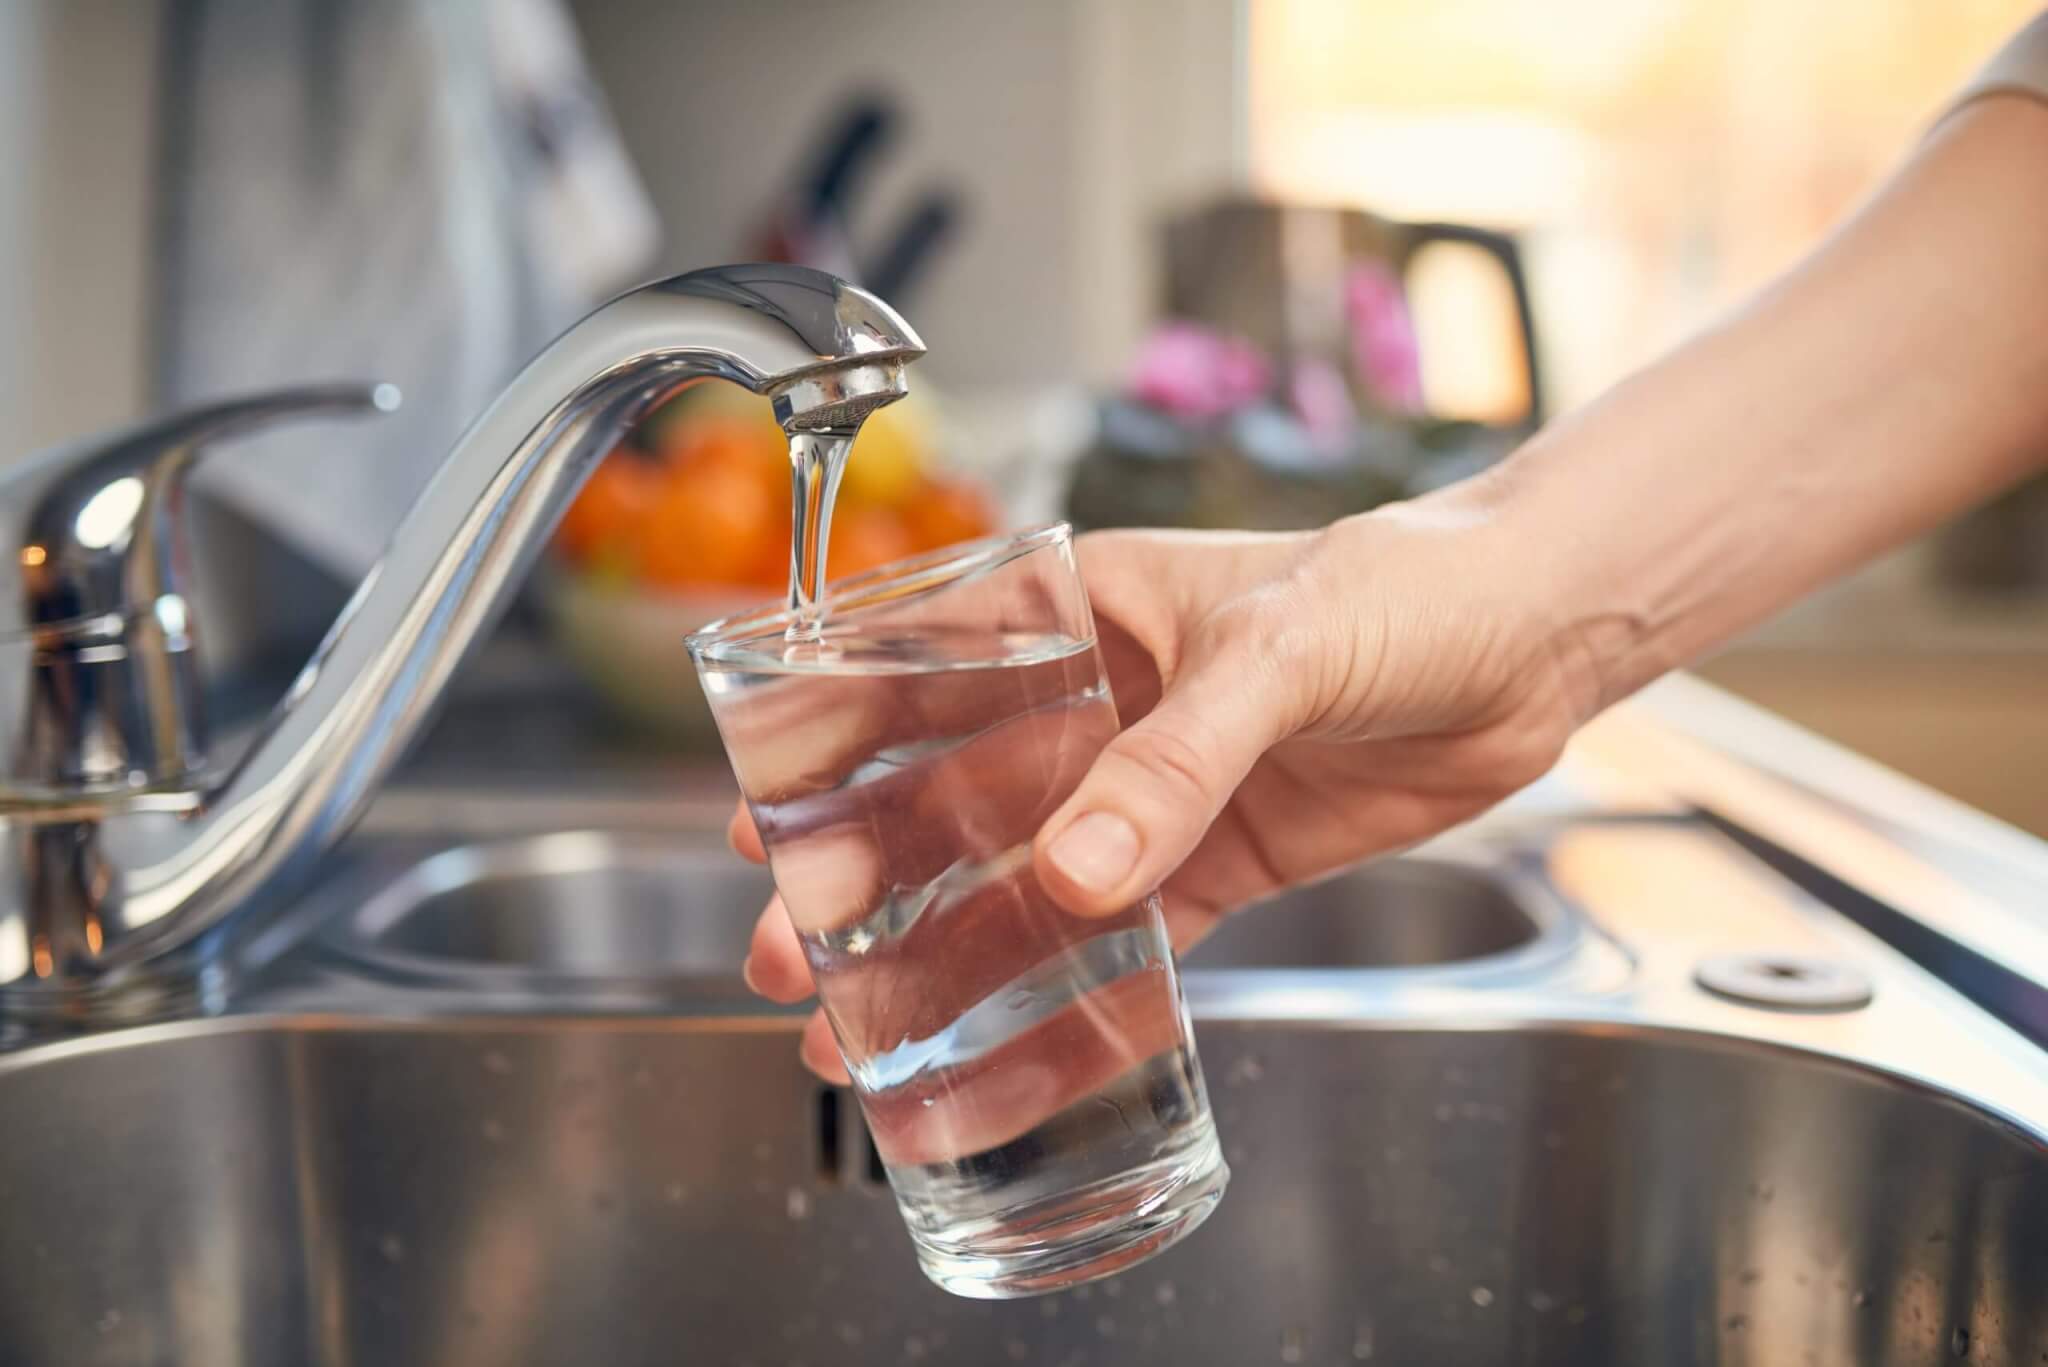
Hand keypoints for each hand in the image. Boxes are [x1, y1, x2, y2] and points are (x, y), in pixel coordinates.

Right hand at [733, 501, 1589, 1079]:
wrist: (1534, 641)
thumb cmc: (1405, 587)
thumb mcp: (1278, 652)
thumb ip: (1177, 758)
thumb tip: (1075, 871)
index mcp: (1083, 611)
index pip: (927, 671)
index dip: (836, 743)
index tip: (765, 813)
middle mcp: (1101, 701)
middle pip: (955, 794)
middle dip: (868, 874)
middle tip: (794, 951)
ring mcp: (1155, 785)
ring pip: (1027, 875)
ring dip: (950, 944)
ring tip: (870, 1019)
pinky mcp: (1218, 856)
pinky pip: (1129, 932)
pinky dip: (1071, 983)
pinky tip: (1010, 1033)